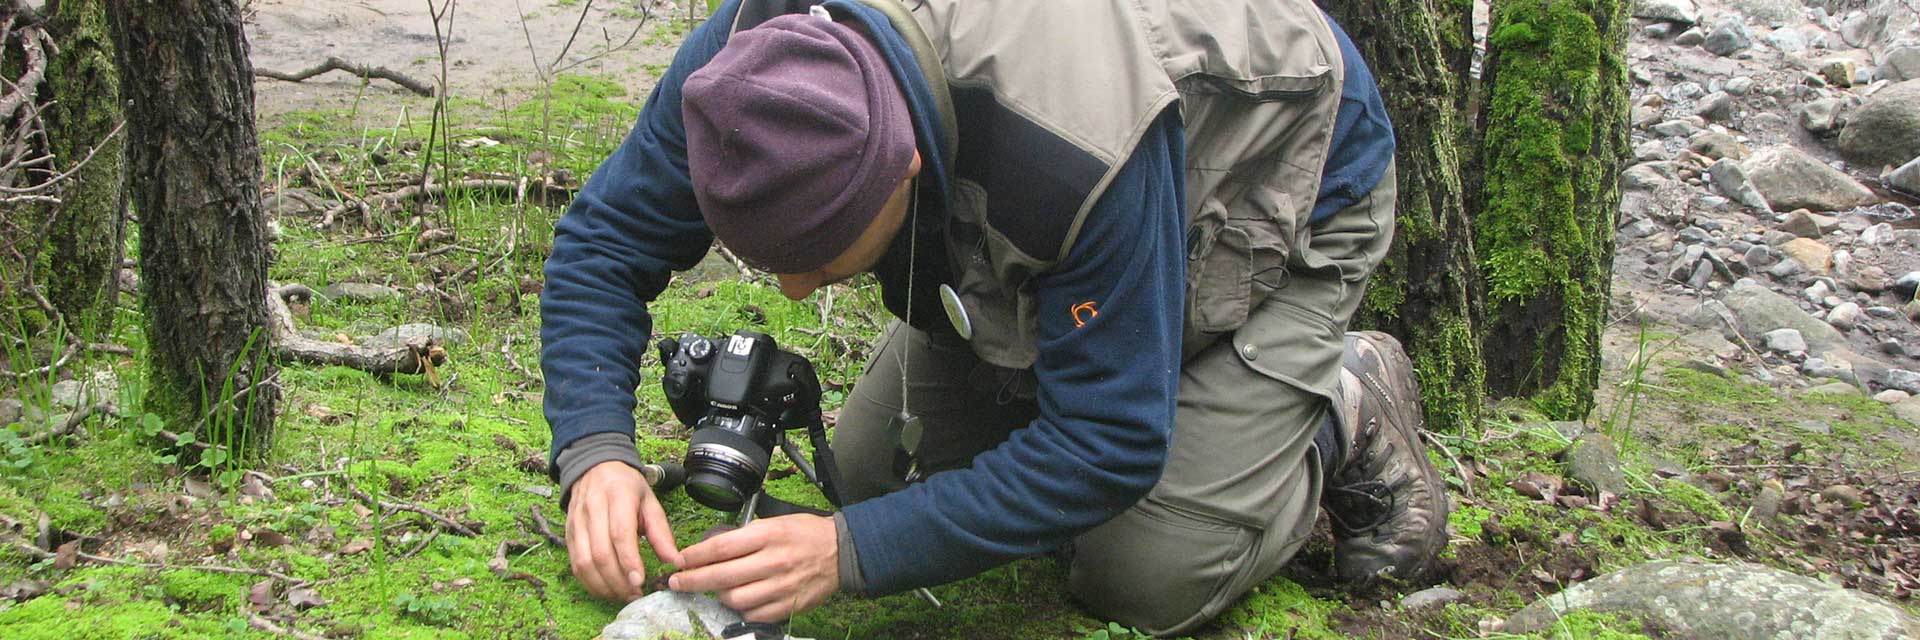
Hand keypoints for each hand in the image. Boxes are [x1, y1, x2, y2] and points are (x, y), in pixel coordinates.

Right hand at [566, 461, 683, 600]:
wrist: (595, 467)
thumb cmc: (626, 487)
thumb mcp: (650, 502)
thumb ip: (661, 532)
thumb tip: (674, 562)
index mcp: (618, 496)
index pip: (620, 533)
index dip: (629, 561)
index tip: (640, 581)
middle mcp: (593, 508)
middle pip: (600, 552)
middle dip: (617, 580)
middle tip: (635, 594)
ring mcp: (577, 522)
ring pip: (584, 562)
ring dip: (603, 585)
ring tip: (622, 595)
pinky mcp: (568, 533)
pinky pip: (575, 564)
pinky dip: (589, 582)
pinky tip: (606, 589)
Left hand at [669, 513, 839, 621]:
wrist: (841, 551)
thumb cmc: (805, 533)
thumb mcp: (774, 522)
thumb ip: (744, 536)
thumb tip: (710, 550)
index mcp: (768, 535)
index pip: (721, 548)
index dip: (695, 556)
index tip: (680, 561)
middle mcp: (773, 561)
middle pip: (721, 576)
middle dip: (692, 581)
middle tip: (677, 582)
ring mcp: (781, 586)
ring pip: (734, 599)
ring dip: (715, 596)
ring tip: (711, 590)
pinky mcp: (788, 605)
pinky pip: (752, 614)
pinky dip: (738, 610)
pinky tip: (734, 601)